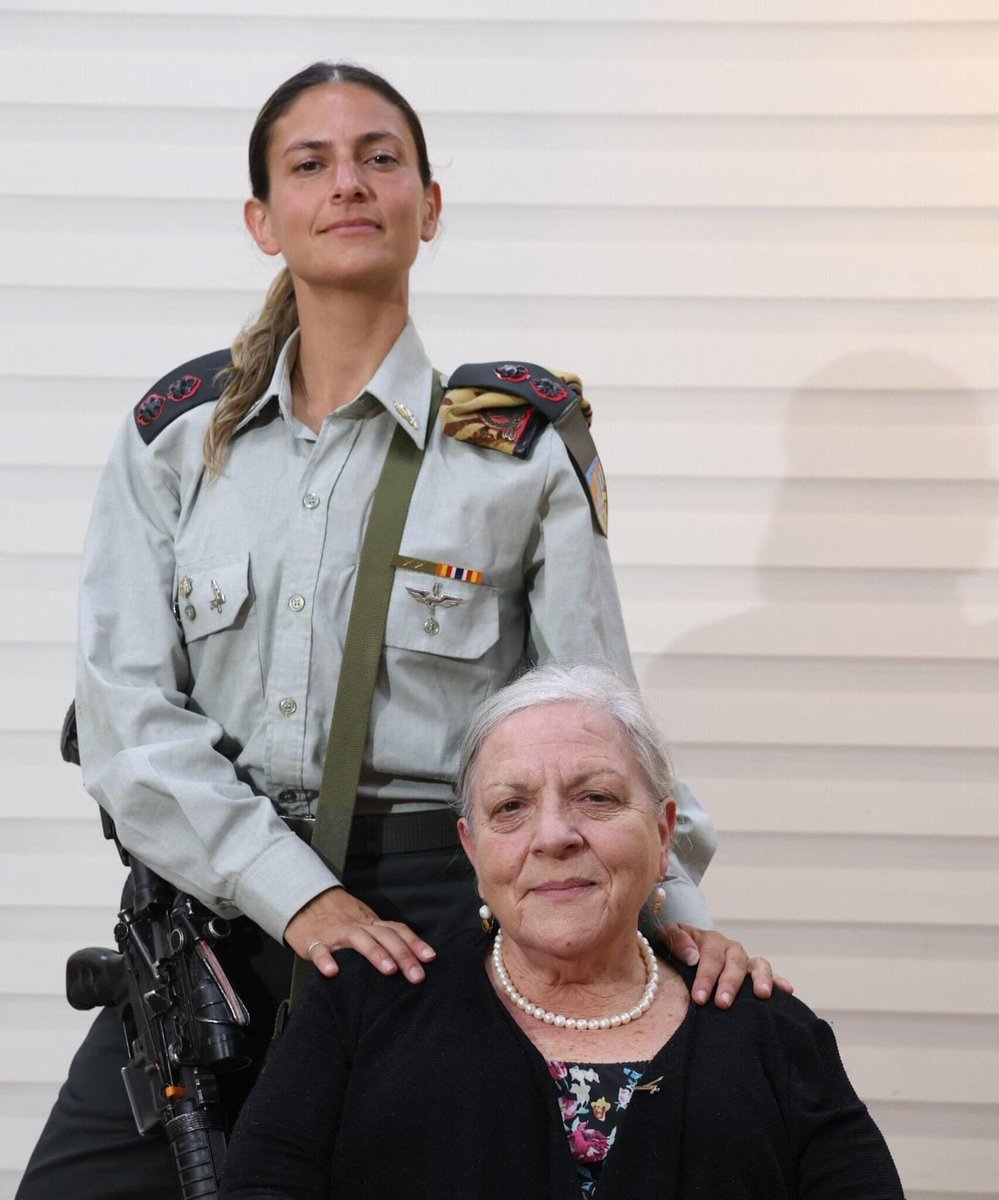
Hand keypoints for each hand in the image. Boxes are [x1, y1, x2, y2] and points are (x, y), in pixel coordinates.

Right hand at [284, 886, 435, 983]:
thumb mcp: (363, 924)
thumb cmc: (339, 918)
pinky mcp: (314, 941)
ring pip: (359, 939)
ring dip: (375, 953)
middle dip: (404, 955)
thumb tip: (409, 958)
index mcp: (371, 924)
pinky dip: (325, 960)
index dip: (415, 943)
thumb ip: (381, 938)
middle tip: (417, 976)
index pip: (397, 930)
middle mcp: (358, 926)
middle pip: (385, 936)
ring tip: (389, 970)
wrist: (305, 901)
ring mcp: (337, 933)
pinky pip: (320, 950)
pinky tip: (332, 972)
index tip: (431, 958)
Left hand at [657, 922, 793, 1007]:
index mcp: (709, 940)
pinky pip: (770, 974)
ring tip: (762, 995)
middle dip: (729, 984)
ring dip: (760, 980)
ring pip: (757, 965)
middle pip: (734, 963)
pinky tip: (787, 990)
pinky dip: (779, 981)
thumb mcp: (668, 936)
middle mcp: (730, 949)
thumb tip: (692, 956)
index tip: (698, 998)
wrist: (687, 947)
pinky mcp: (754, 973)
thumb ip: (676, 939)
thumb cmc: (677, 946)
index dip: (705, 977)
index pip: (709, 957)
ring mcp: (744, 960)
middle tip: (722, 1003)